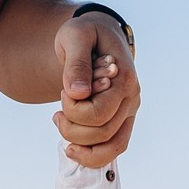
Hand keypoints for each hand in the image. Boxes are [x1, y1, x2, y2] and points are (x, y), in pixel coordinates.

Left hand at [54, 12, 139, 166]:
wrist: (96, 34)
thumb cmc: (84, 33)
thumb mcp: (75, 36)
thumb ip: (76, 63)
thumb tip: (78, 94)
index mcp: (124, 78)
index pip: (98, 113)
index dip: (73, 110)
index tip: (63, 92)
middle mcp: (132, 98)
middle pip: (103, 133)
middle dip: (71, 128)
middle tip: (57, 112)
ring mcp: (129, 112)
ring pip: (112, 148)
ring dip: (81, 147)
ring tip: (62, 127)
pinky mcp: (122, 120)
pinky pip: (114, 149)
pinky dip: (92, 156)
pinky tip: (71, 147)